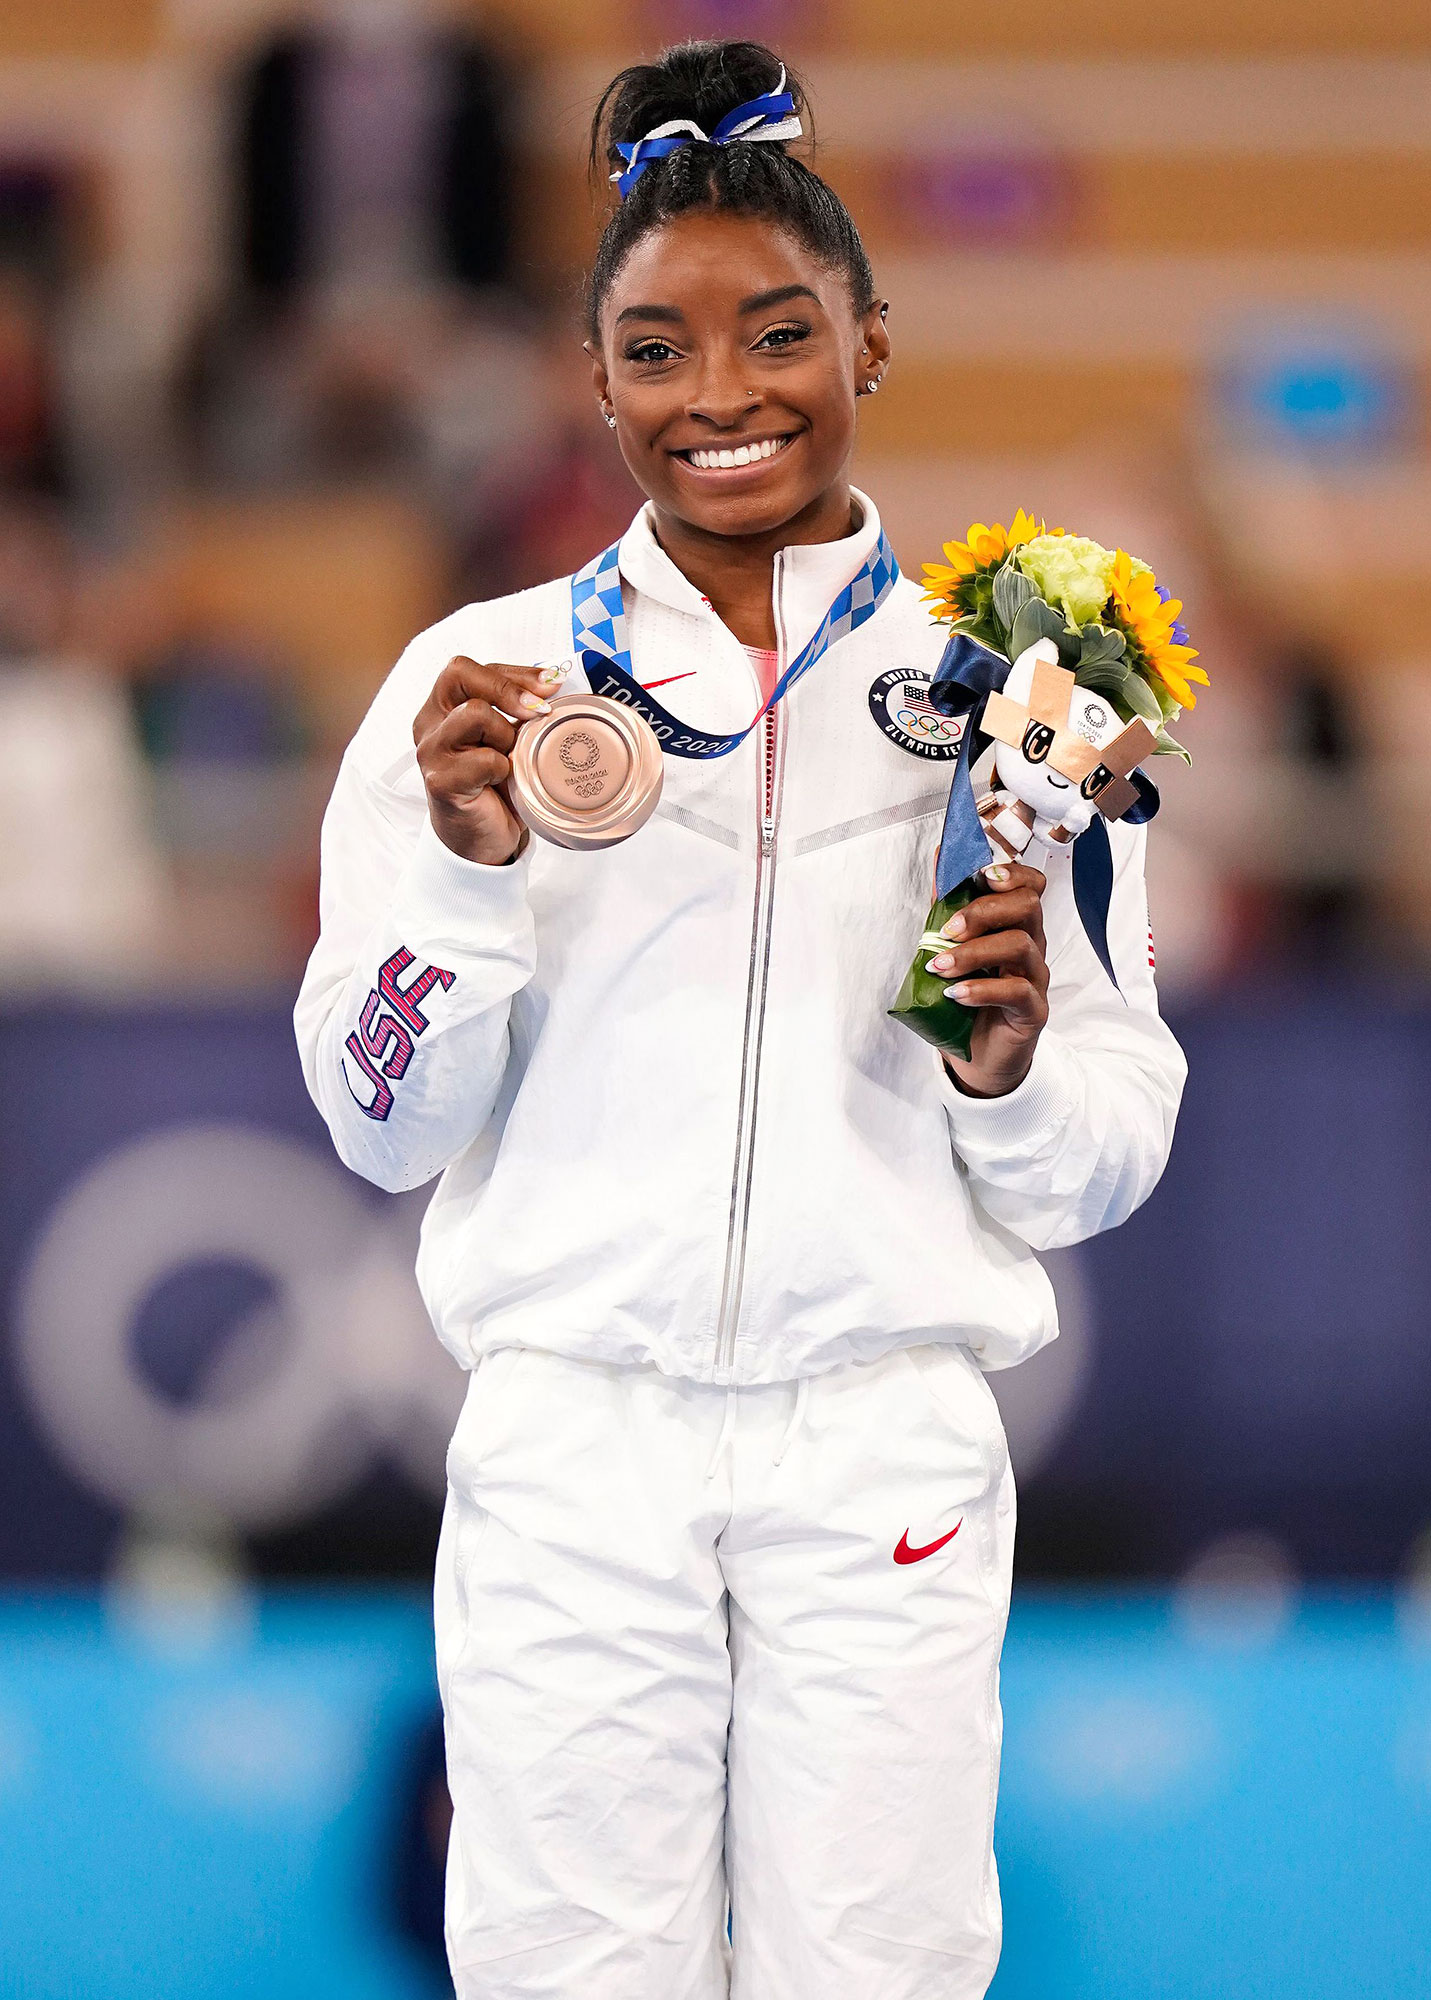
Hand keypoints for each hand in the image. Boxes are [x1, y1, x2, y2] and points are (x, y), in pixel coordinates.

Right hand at [413, 658, 562, 865]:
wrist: (482, 841)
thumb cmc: (496, 787)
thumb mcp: (509, 739)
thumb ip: (519, 711)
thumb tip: (555, 679)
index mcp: (441, 708)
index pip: (468, 668)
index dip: (513, 672)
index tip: (550, 685)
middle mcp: (429, 724)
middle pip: (459, 674)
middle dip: (508, 689)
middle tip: (539, 712)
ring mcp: (431, 752)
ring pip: (474, 713)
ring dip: (506, 734)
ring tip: (511, 758)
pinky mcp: (441, 782)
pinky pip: (484, 759)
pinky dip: (503, 767)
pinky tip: (504, 781)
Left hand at [925, 862, 1049, 1097]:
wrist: (975, 1056)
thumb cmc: (963, 999)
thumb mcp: (949, 949)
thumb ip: (946, 908)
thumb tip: (937, 859)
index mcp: (1015, 926)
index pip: (1031, 886)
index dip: (1011, 873)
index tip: (979, 876)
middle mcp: (1031, 947)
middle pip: (1028, 906)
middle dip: (984, 910)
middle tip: (947, 930)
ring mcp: (1036, 979)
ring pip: (1021, 945)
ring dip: (974, 952)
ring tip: (939, 967)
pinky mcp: (1033, 1011)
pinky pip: (1017, 990)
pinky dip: (982, 989)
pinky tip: (955, 995)